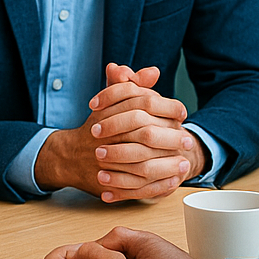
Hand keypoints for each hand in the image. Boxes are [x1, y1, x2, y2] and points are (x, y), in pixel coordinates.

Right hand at [34, 63, 200, 201]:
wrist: (70, 156)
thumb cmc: (98, 127)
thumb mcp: (112, 102)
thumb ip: (134, 85)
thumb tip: (153, 72)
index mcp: (109, 111)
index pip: (143, 104)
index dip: (167, 107)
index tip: (182, 114)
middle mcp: (106, 135)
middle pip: (146, 133)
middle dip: (171, 138)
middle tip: (188, 141)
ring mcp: (104, 160)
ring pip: (143, 163)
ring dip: (168, 164)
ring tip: (184, 163)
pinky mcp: (107, 182)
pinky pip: (137, 186)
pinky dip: (157, 185)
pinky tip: (172, 181)